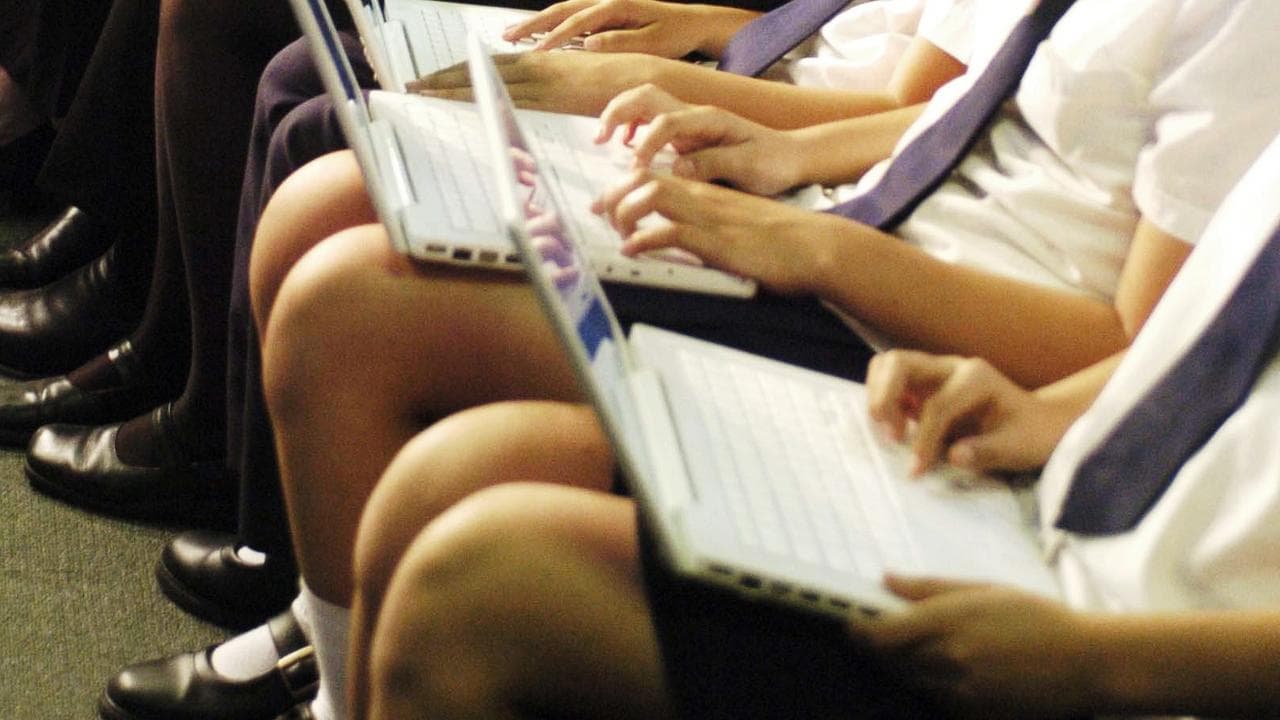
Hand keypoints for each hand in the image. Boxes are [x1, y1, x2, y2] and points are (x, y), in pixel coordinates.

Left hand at [408, 52, 667, 115]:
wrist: (642, 80)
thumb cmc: (615, 89)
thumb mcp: (577, 87)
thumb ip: (553, 96)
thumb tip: (531, 110)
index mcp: (540, 64)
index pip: (489, 68)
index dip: (459, 73)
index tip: (432, 79)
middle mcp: (535, 68)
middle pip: (479, 72)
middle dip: (443, 78)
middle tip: (411, 85)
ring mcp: (540, 82)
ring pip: (485, 81)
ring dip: (451, 86)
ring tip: (421, 91)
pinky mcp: (549, 96)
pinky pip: (506, 96)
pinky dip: (478, 97)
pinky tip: (457, 102)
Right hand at [502, 0, 715, 56]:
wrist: (692, 23)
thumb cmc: (675, 33)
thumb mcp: (653, 41)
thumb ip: (620, 42)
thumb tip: (589, 45)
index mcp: (617, 5)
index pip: (580, 20)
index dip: (557, 36)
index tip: (538, 51)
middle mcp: (607, 1)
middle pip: (562, 9)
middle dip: (533, 24)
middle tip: (507, 36)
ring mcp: (604, 7)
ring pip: (563, 12)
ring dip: (537, 23)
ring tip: (512, 35)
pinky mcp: (604, 17)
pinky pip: (572, 20)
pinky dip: (551, 26)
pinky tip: (536, 37)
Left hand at [591, 170, 846, 294]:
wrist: (816, 247)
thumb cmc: (782, 241)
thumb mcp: (738, 224)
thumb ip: (711, 223)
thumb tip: (684, 238)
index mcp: (708, 191)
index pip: (656, 174)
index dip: (623, 186)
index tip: (606, 206)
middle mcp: (704, 196)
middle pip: (644, 176)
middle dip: (613, 194)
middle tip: (601, 218)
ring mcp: (709, 216)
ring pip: (650, 195)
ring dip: (624, 213)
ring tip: (618, 235)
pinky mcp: (716, 241)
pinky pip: (668, 232)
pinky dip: (643, 240)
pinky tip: (633, 252)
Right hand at [597, 85, 805, 194]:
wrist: (792, 157)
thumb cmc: (773, 163)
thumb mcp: (748, 167)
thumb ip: (712, 165)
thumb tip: (676, 169)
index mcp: (709, 120)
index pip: (665, 122)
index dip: (646, 144)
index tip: (636, 169)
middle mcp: (695, 115)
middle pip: (646, 96)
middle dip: (618, 112)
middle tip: (599, 138)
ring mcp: (690, 122)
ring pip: (646, 104)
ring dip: (621, 116)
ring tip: (603, 141)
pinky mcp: (688, 134)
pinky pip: (652, 121)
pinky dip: (633, 128)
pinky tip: (628, 147)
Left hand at [851, 575, 1098, 718]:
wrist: (1089, 664)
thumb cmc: (1039, 618)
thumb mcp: (984, 591)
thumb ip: (929, 588)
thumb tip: (886, 579)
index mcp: (948, 621)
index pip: (879, 635)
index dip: (858, 631)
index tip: (850, 623)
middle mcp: (949, 659)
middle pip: (889, 661)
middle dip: (878, 649)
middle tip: (878, 634)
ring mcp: (961, 692)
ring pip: (911, 682)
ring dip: (904, 668)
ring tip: (924, 648)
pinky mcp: (974, 715)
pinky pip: (936, 701)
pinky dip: (932, 687)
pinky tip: (952, 671)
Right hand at [865, 350, 1074, 474]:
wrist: (1038, 422)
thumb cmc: (1029, 435)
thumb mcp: (1017, 448)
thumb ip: (986, 451)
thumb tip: (953, 455)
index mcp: (976, 378)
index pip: (937, 404)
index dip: (924, 439)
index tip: (917, 469)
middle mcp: (952, 366)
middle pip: (899, 364)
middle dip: (885, 398)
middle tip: (891, 436)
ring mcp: (936, 371)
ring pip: (889, 364)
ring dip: (878, 395)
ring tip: (890, 431)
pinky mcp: (925, 382)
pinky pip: (889, 378)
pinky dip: (882, 399)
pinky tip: (895, 426)